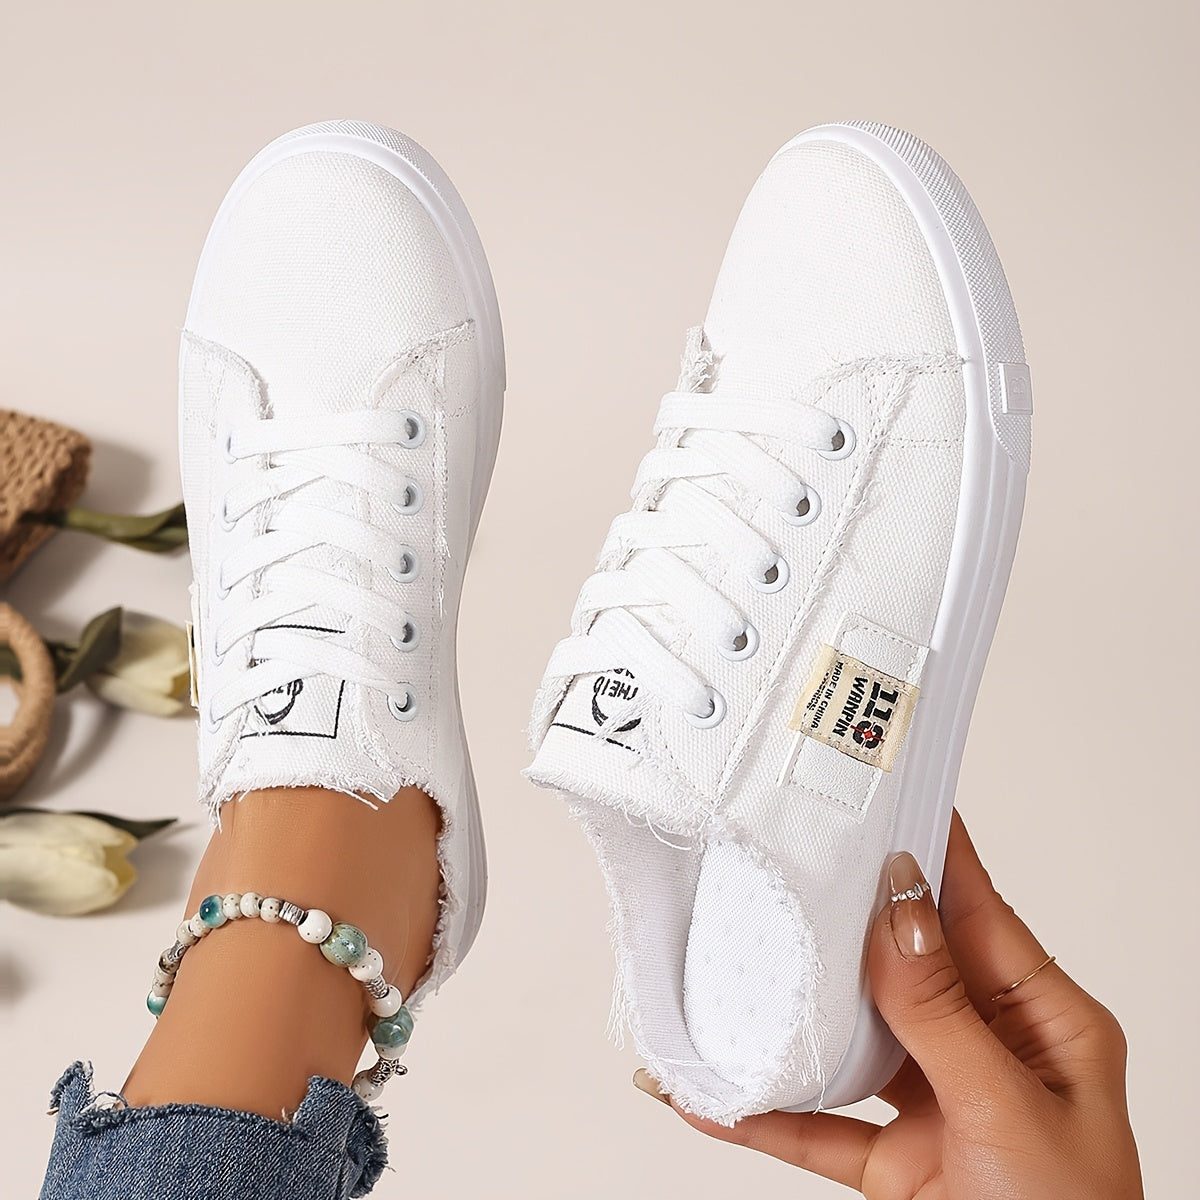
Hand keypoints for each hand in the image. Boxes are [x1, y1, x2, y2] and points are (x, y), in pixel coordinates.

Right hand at [646, 811, 1143, 1198]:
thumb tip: (896, 913)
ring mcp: (940, 1105)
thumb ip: (941, 1013)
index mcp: (1047, 1025)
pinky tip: (719, 1096)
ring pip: (855, 1038)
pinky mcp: (898, 1163)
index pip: (978, 913)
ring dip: (796, 1016)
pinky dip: (769, 1113)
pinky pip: (821, 1125)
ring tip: (740, 968)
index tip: (888, 798)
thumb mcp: (1007, 1111)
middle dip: (845, 924)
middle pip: (904, 966)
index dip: (932, 854)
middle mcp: (991, 1052)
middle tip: (789, 868)